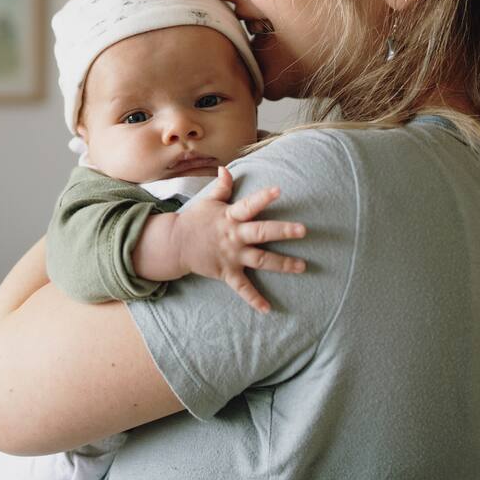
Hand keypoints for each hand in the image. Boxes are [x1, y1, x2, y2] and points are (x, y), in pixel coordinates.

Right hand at [174, 166, 306, 313]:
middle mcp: (233, 236)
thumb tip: (225, 169)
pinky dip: (254, 299)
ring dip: (282, 264)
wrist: (176, 244)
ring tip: (302, 266)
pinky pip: (242, 288)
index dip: (263, 198)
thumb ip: (221, 187)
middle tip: (303, 230)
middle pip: (260, 232)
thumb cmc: (196, 220)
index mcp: (230, 217)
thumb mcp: (208, 201)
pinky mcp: (227, 272)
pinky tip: (267, 309)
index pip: (249, 205)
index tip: (279, 190)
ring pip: (260, 260)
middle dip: (282, 231)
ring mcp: (231, 256)